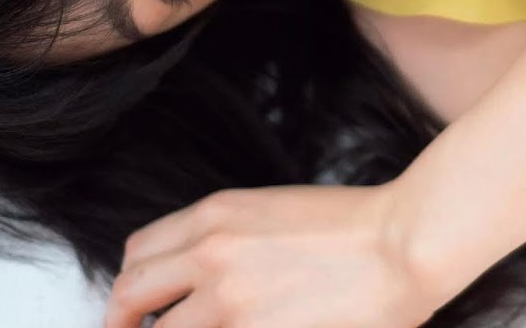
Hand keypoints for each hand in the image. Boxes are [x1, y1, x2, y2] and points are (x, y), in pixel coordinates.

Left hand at [101, 182, 443, 327]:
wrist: (404, 243)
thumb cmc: (355, 226)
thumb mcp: (273, 210)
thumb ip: (225, 237)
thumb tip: (195, 275)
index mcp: (215, 215)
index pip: (139, 253)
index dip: (131, 285)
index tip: (137, 307)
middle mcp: (209, 253)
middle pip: (130, 294)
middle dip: (121, 321)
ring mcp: (228, 300)